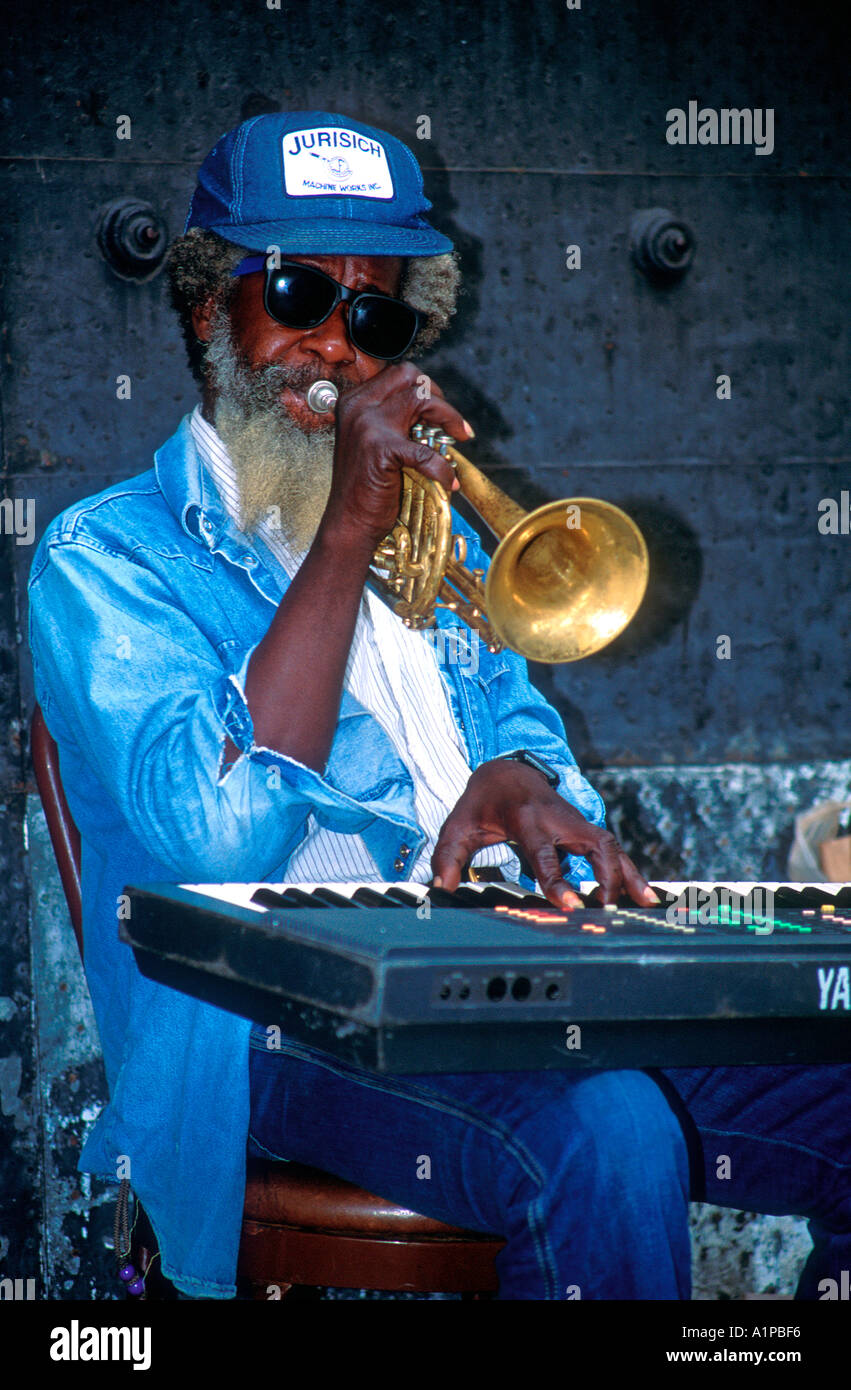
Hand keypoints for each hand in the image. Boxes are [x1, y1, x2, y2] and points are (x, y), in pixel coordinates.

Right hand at [318, 361, 471, 548]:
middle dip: (437, 394)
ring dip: (449, 417)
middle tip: (450, 422)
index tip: (440, 410)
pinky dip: (443, 469)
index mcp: (354, 402)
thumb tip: (433, 409)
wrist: (348, 523)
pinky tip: (449, 481)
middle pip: (409, 375)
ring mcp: (368, 425)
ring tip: (459, 438)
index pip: (397, 374)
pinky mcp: (382, 449)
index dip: (425, 388)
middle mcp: (358, 406)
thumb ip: (392, 420)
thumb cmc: (363, 487)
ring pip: (422, 397)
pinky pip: (427, 452)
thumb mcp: (372, 442)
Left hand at [431, 759, 660, 909]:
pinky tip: (645, 895)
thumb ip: (448, 856)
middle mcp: (558, 820)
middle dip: (606, 877)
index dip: (559, 880)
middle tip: (607, 910)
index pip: (545, 853)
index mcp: (527, 819)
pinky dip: (631, 872)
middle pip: (593, 845)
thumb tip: (441, 887)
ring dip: (627, 875)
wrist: (506, 772)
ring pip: (611, 846)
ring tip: (643, 905)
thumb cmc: (482, 804)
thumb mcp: (458, 826)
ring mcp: (575, 823)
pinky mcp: (584, 831)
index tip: (573, 904)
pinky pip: (613, 851)